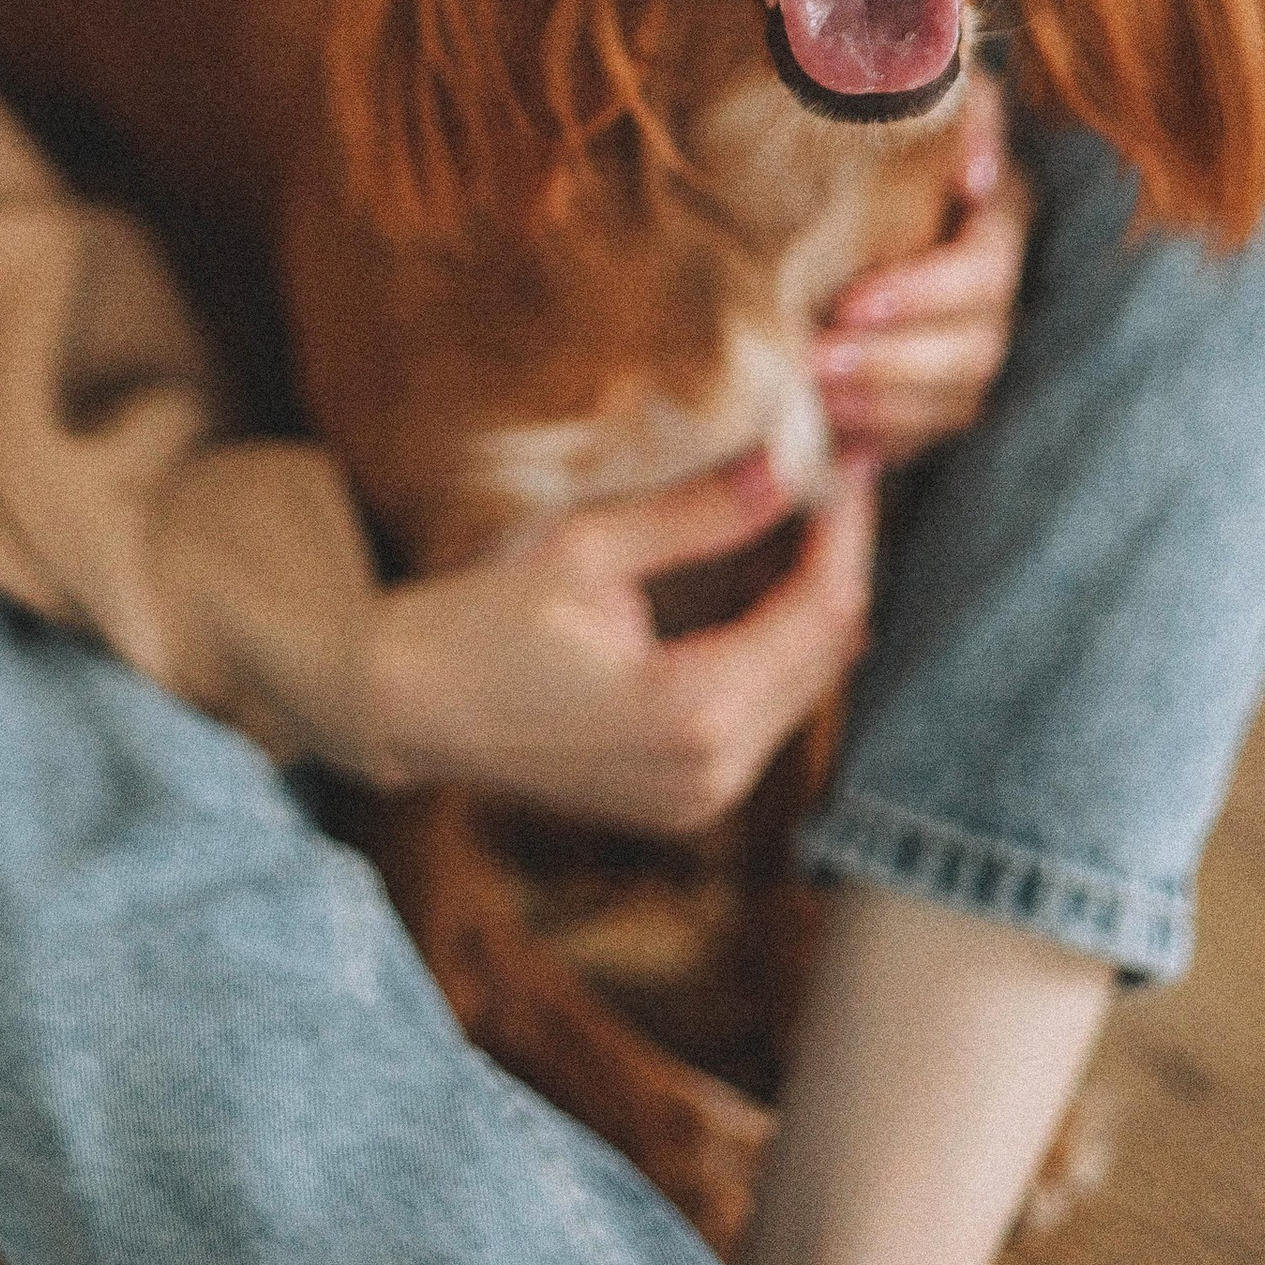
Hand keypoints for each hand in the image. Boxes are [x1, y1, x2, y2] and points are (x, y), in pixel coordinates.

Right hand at [361, 448, 876, 834]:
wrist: (410, 708)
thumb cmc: (483, 620)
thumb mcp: (590, 549)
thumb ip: (700, 514)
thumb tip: (788, 465)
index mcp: (693, 712)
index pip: (821, 615)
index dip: (847, 532)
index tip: (855, 462)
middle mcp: (714, 774)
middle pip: (829, 657)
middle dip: (840, 563)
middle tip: (833, 481)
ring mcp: (702, 800)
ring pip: (804, 689)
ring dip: (811, 607)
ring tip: (798, 520)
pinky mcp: (688, 802)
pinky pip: (764, 717)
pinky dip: (774, 649)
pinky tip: (755, 584)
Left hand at [815, 72, 1029, 466]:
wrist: (816, 165)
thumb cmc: (856, 117)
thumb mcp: (895, 88)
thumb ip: (952, 101)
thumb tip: (975, 170)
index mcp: (992, 213)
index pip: (985, 269)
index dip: (927, 292)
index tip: (853, 301)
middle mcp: (992, 286)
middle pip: (977, 349)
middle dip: (894, 361)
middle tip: (816, 356)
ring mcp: (969, 343)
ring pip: (958, 402)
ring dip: (884, 407)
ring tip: (813, 392)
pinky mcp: (935, 394)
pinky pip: (923, 439)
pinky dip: (879, 442)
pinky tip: (831, 440)